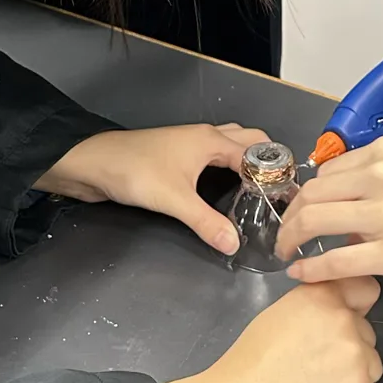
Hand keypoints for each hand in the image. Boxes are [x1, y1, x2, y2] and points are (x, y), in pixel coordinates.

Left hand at [35, 123, 272, 254]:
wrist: (92, 162)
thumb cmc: (136, 172)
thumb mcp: (175, 200)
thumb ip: (206, 223)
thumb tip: (235, 245)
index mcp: (212, 140)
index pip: (257, 153)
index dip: (275, 173)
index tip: (289, 197)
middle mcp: (205, 136)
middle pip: (248, 140)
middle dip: (266, 160)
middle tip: (277, 192)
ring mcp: (190, 144)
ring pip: (230, 143)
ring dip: (246, 159)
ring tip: (257, 189)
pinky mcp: (176, 155)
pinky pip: (213, 153)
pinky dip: (227, 164)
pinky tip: (224, 188)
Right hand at [162, 279, 382, 382]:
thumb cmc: (246, 366)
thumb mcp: (278, 316)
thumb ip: (313, 307)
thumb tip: (336, 310)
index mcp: (321, 296)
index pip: (364, 288)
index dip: (357, 305)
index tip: (347, 317)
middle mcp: (344, 320)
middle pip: (365, 333)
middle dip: (347, 347)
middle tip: (312, 367)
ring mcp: (357, 358)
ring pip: (369, 364)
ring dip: (351, 375)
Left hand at [274, 136, 382, 281]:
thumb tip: (353, 206)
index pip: (328, 171)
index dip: (310, 193)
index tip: (306, 209)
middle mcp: (379, 177)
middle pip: (312, 194)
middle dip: (292, 215)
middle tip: (288, 233)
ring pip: (313, 223)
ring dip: (292, 239)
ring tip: (288, 252)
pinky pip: (336, 262)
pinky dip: (311, 268)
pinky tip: (301, 274)